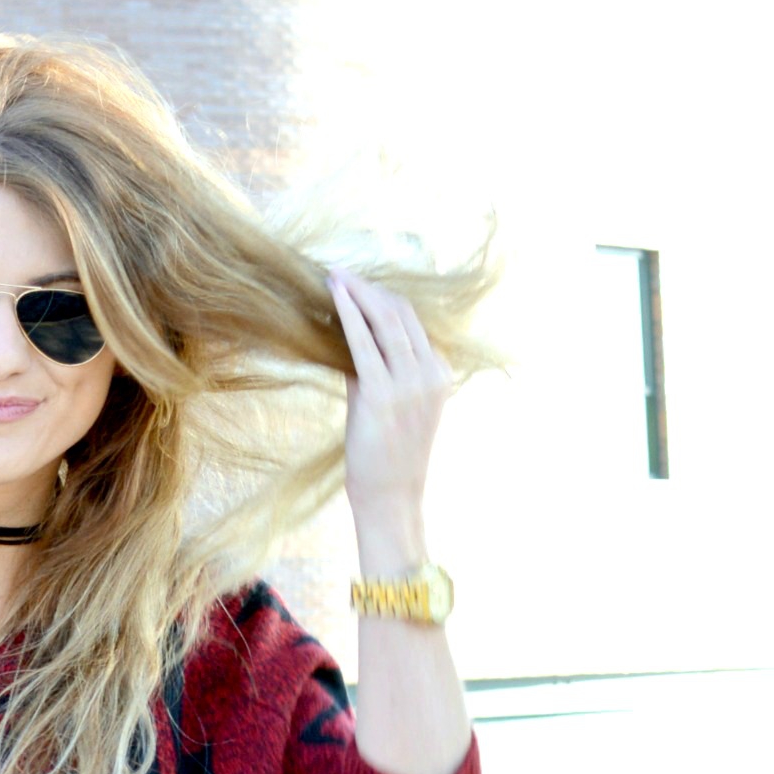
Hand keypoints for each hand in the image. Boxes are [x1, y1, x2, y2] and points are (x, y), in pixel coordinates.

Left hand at [329, 270, 452, 567]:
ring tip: (333, 277)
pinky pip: (364, 343)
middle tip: (340, 273)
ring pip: (386, 320)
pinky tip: (335, 296)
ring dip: (358, 293)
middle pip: (402, 313)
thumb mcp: (391, 408)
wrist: (391, 500)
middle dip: (370, 289)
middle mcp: (431, 373)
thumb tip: (349, 341)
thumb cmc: (386, 459)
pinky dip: (349, 314)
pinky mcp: (383, 394)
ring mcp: (411, 383)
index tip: (357, 286)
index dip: (383, 299)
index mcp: (440, 374)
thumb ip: (378, 373)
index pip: (412, 322)